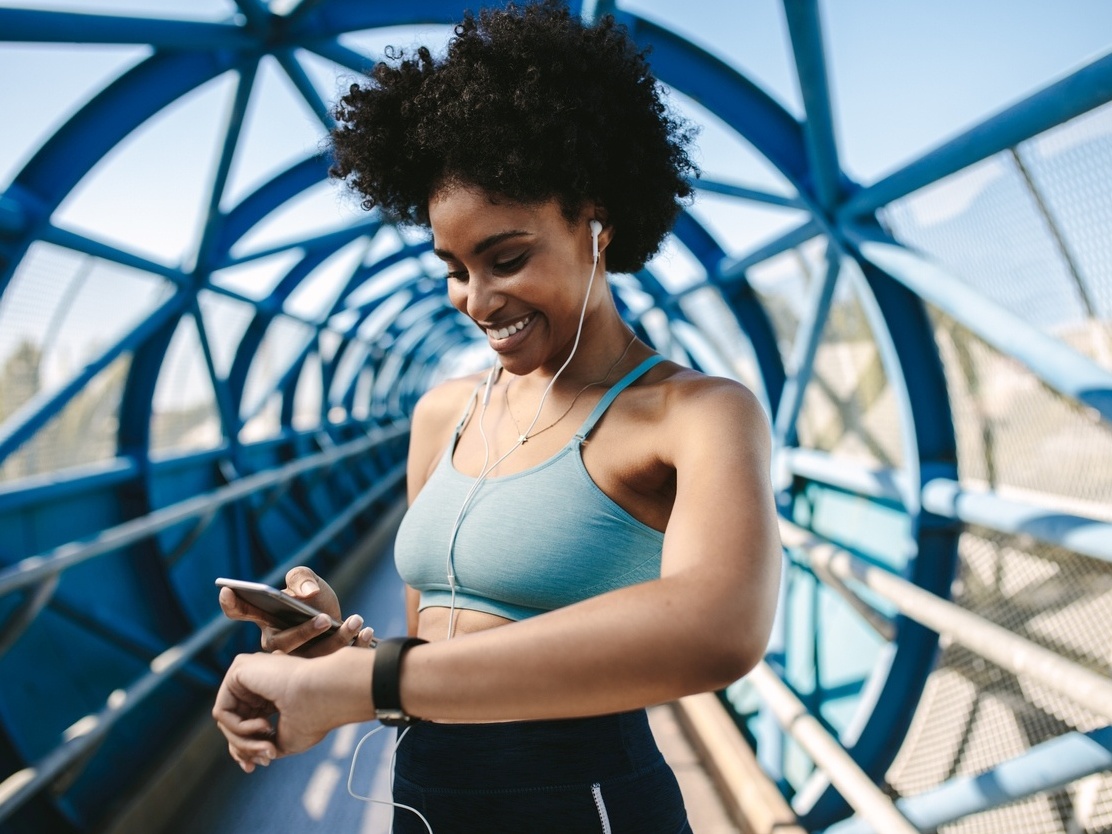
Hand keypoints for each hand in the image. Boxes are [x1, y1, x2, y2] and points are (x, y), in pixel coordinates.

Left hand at [212, 652, 335, 770]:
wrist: (326, 694)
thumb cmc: (314, 717)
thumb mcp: (284, 740)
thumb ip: (260, 744)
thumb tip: (240, 755)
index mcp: (272, 691)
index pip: (245, 722)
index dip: (245, 749)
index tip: (254, 768)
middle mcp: (259, 679)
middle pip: (233, 723)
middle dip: (245, 748)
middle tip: (266, 759)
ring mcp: (249, 673)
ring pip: (226, 720)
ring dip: (244, 743)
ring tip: (268, 747)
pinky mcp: (239, 668)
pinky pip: (222, 711)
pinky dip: (238, 728)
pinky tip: (264, 726)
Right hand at [218, 567, 375, 656]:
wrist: (339, 617)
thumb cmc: (315, 597)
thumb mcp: (308, 580)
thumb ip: (302, 577)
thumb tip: (305, 593)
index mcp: (265, 618)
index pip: (241, 611)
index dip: (232, 603)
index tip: (228, 591)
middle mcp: (276, 643)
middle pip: (282, 644)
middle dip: (303, 632)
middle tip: (323, 619)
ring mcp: (297, 659)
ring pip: (312, 656)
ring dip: (337, 639)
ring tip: (356, 621)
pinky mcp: (321, 669)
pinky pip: (337, 661)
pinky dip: (356, 645)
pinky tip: (367, 631)